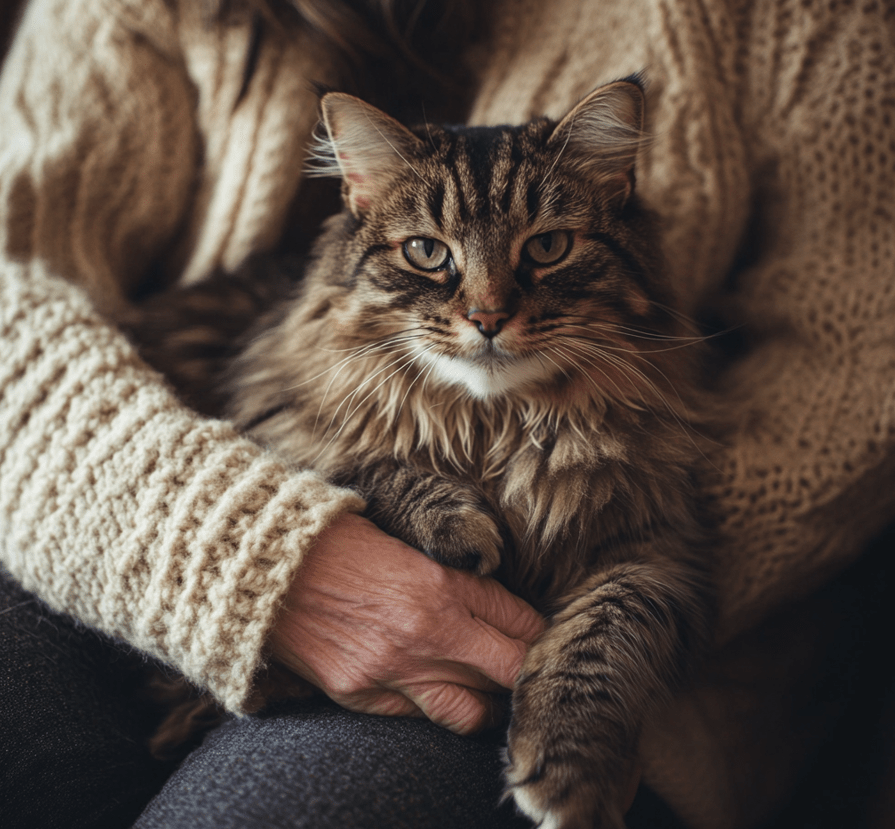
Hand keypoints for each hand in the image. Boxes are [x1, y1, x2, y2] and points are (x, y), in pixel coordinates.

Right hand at [269, 512, 543, 734]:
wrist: (266, 564)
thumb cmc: (338, 542)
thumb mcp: (409, 545)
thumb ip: (454, 581)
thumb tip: (498, 608)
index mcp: (440, 585)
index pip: (520, 622)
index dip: (536, 631)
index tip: (534, 632)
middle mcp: (425, 634)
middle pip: (510, 671)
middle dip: (523, 669)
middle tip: (521, 662)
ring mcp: (392, 670)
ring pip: (472, 712)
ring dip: (485, 700)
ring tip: (481, 685)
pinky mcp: (360, 693)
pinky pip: (418, 716)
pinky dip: (433, 705)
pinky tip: (431, 687)